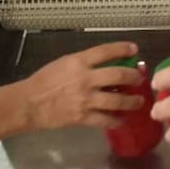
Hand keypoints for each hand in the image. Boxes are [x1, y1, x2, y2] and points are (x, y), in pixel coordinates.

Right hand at [20, 42, 144, 129]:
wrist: (29, 103)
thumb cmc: (43, 80)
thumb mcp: (63, 63)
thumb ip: (83, 63)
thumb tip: (103, 64)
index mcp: (79, 62)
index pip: (106, 51)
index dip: (123, 48)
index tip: (134, 48)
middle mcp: (86, 79)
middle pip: (118, 75)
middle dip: (133, 77)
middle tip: (140, 79)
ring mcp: (86, 99)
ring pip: (117, 100)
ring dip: (131, 101)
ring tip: (138, 101)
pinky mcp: (83, 117)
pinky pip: (105, 120)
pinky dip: (116, 120)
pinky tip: (121, 119)